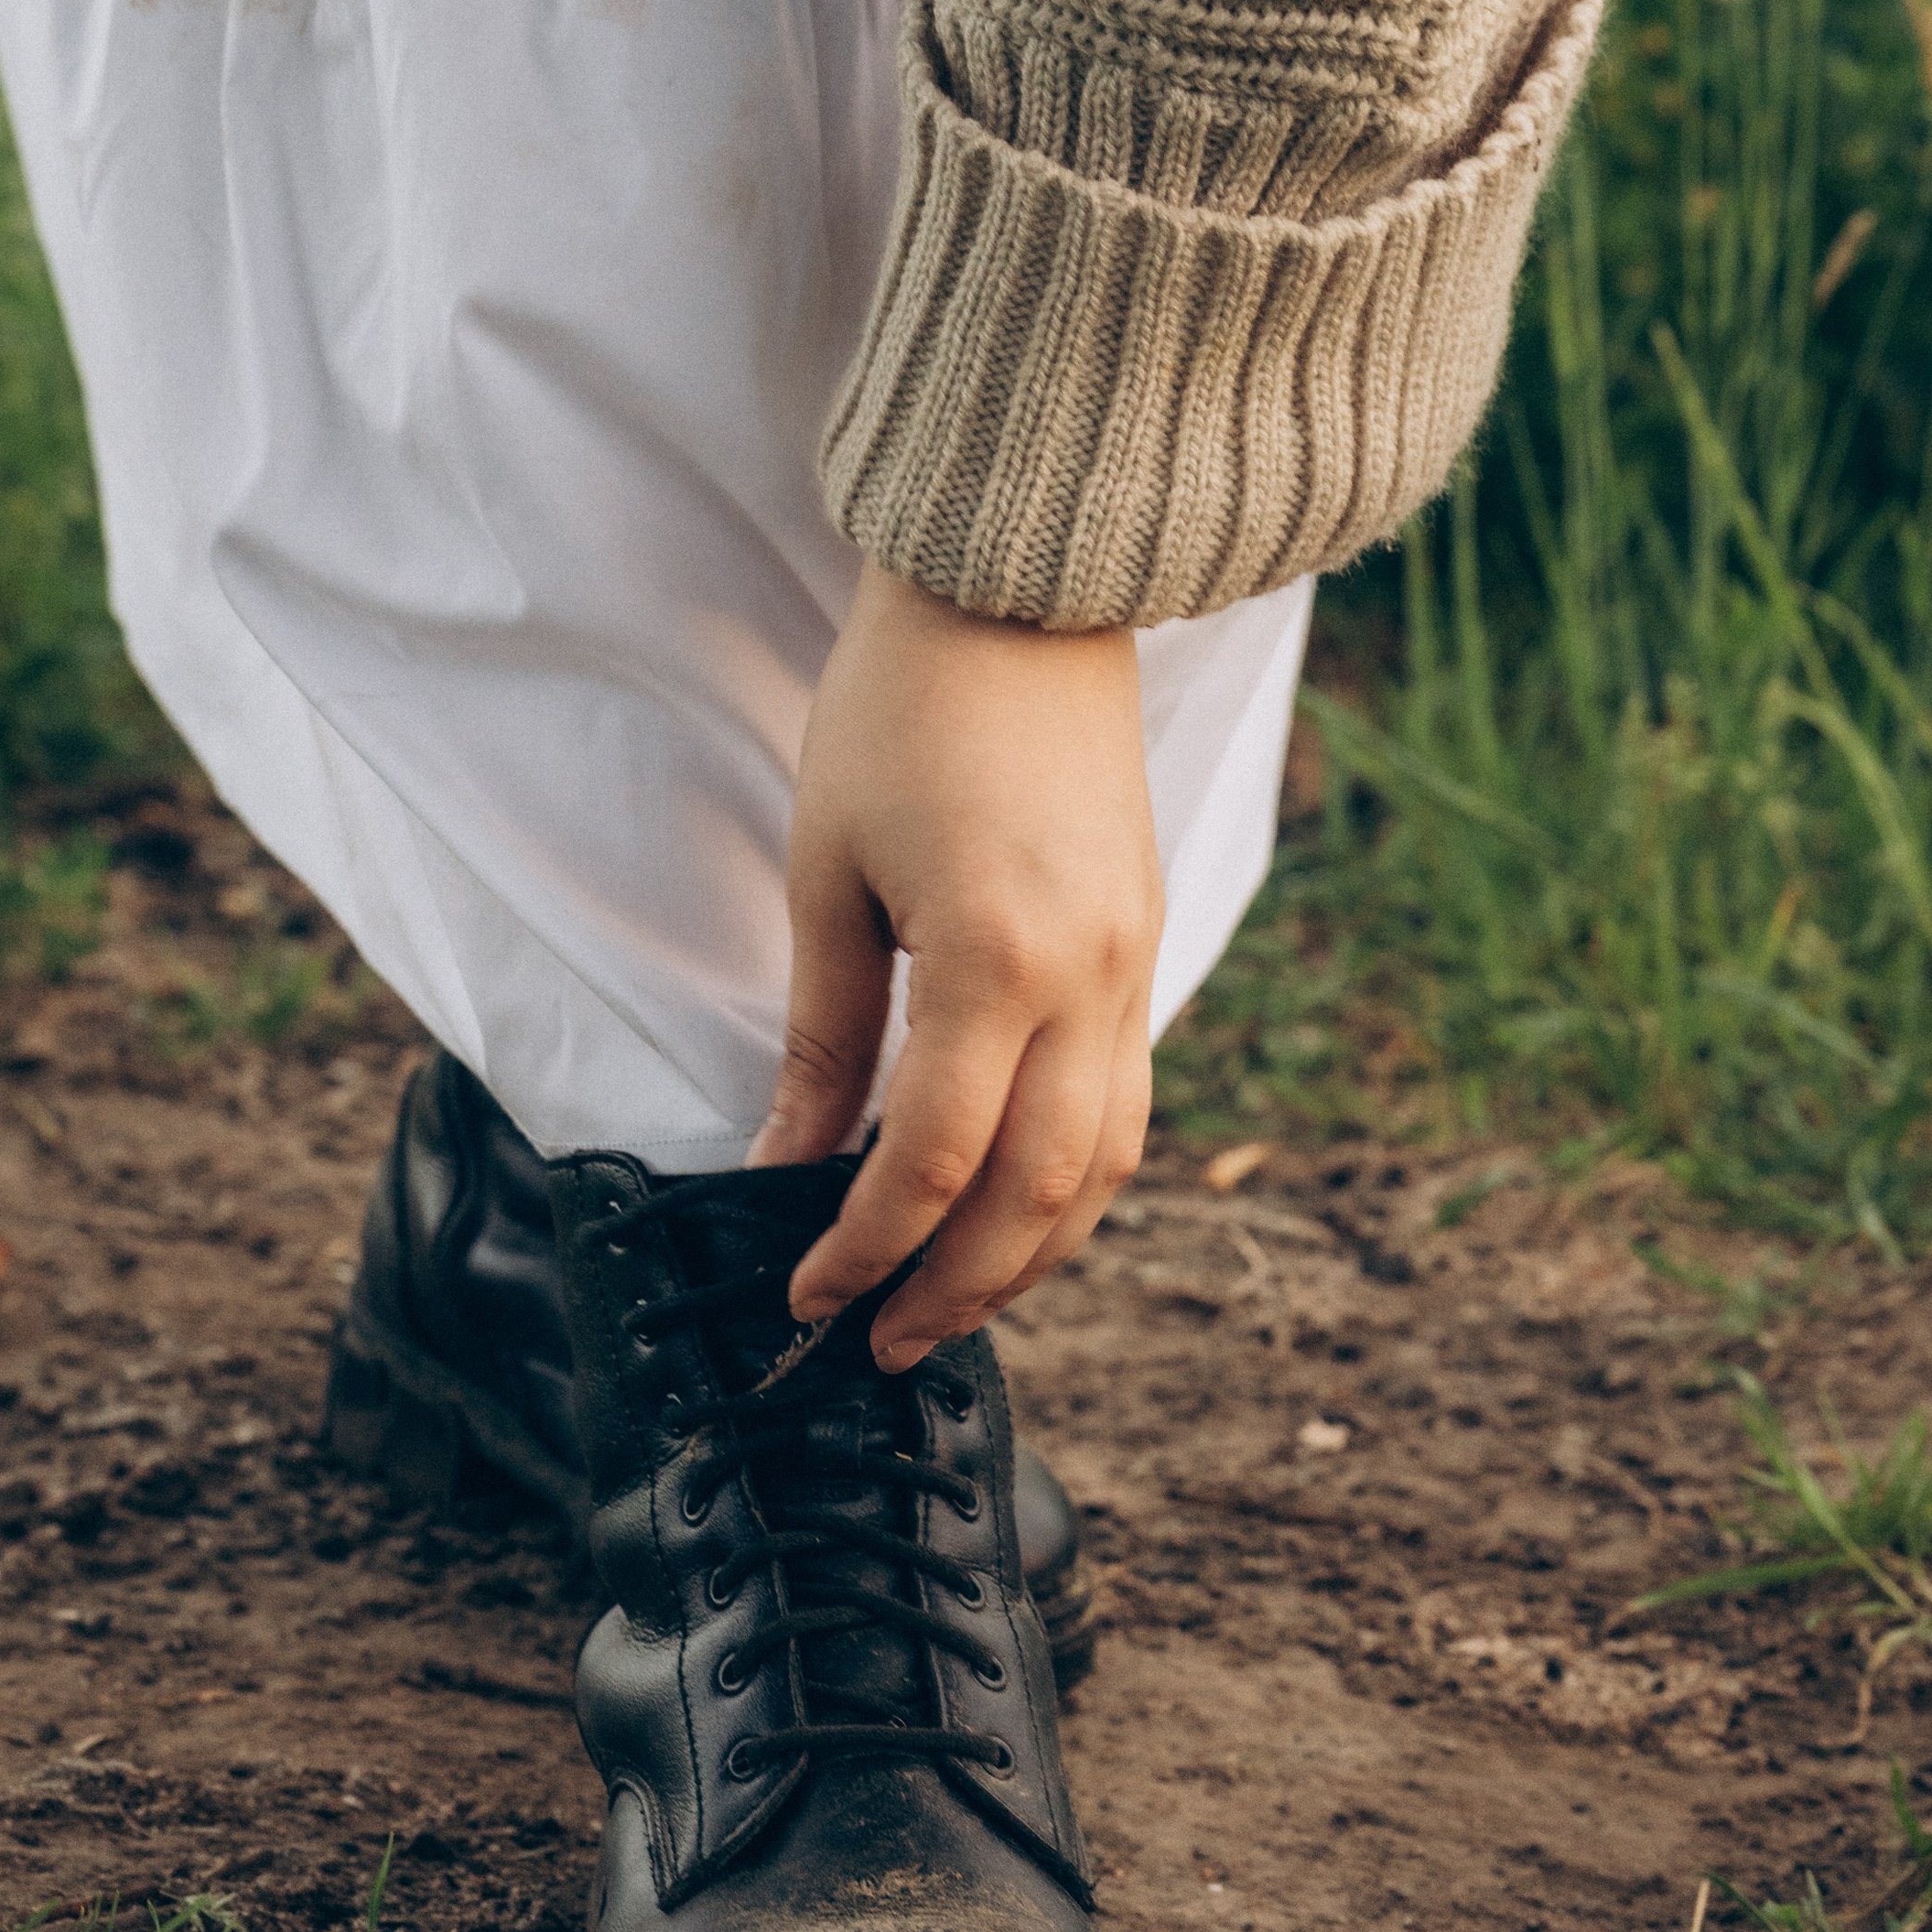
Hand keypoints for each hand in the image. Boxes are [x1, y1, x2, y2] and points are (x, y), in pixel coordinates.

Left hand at [749, 562, 1162, 1368]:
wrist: (1026, 589)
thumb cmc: (901, 709)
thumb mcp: (828, 874)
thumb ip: (821, 1036)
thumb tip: (784, 1163)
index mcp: (995, 957)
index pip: (930, 1159)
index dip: (864, 1247)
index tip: (805, 1293)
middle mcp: (1090, 977)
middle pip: (1035, 1191)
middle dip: (957, 1285)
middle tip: (880, 1343)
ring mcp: (1136, 964)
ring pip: (1106, 1163)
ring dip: (1031, 1252)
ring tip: (951, 1302)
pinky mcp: (1147, 945)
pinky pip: (1127, 1102)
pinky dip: (1072, 1177)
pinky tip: (1013, 1205)